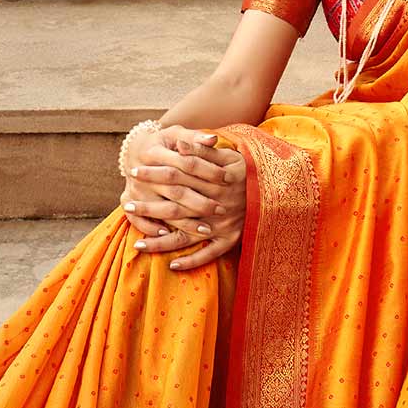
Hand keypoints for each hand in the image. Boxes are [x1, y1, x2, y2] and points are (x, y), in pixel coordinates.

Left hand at [122, 125, 247, 271]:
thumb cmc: (248, 170)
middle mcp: (218, 204)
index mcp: (216, 180)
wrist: (279, 190)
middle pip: (177, 205)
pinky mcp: (231, 240)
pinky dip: (192, 261)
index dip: (155, 172)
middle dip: (151, 206)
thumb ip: (202, 150)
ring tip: (138, 244)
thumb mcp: (229, 155)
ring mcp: (224, 225)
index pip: (180, 174)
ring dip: (162, 241)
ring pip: (187, 234)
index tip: (134, 171)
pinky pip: (209, 254)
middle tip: (128, 205)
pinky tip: (171, 265)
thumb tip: (177, 142)